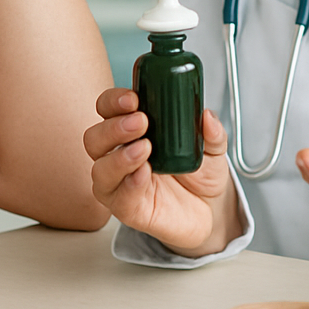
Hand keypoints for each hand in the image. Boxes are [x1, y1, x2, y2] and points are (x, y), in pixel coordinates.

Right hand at [84, 88, 241, 255]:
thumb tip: (207, 116)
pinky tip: (143, 174)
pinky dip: (129, 184)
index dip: (113, 101)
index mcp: (132, 131)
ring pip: (100, 169)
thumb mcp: (212, 148)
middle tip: (141, 122)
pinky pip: (118, 198)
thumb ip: (212, 133)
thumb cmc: (199, 174)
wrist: (209, 210)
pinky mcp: (128, 209)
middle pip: (95, 138)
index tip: (133, 98)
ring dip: (119, 157)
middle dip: (113, 127)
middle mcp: (119, 155)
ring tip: (144, 148)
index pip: (108, 109)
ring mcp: (121, 184)